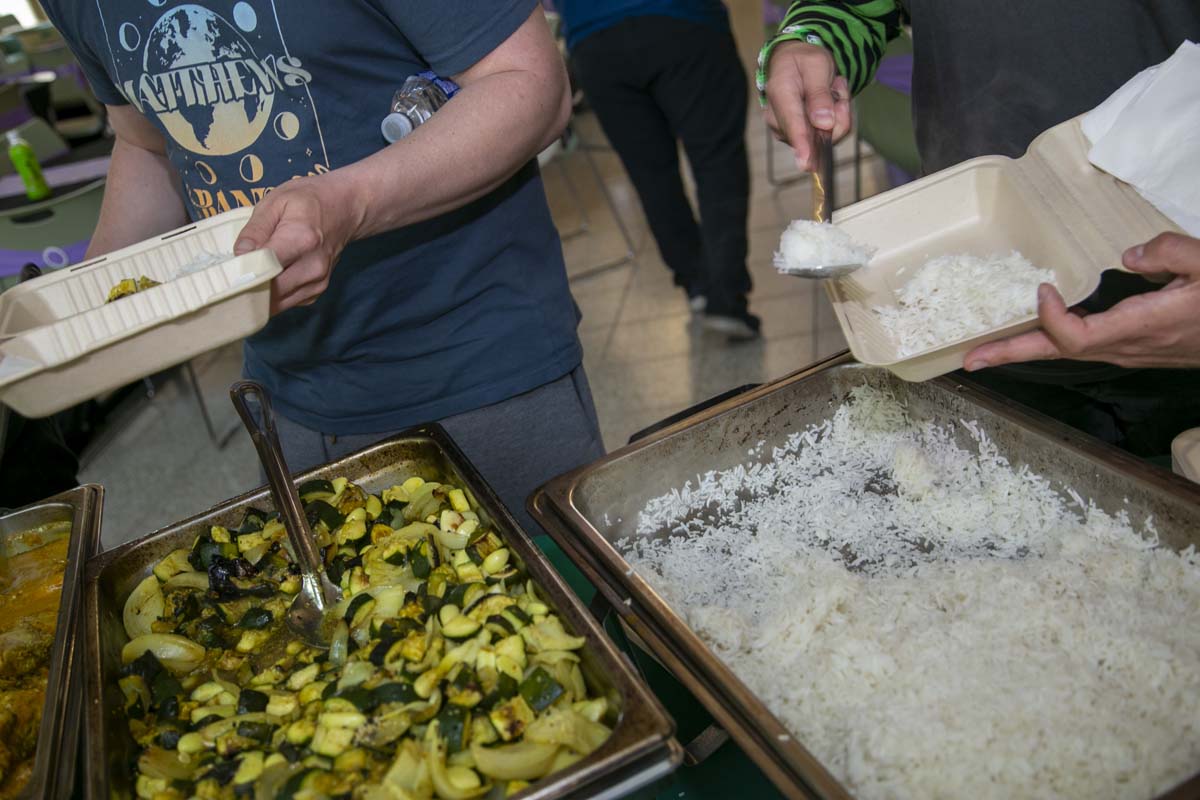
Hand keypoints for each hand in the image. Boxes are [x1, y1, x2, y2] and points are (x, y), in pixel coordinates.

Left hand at [234, 173, 365, 314]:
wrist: (346, 208)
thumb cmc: (308, 200)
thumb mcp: (276, 201)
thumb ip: (255, 229)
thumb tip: (238, 256)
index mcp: (301, 239)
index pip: (264, 268)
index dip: (240, 274)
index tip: (223, 272)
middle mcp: (313, 266)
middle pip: (270, 292)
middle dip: (246, 288)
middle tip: (226, 280)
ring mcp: (318, 282)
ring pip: (277, 303)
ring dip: (257, 296)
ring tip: (243, 280)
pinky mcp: (317, 291)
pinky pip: (286, 303)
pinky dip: (272, 297)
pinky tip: (265, 281)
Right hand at [763, 40, 851, 171]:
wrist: (793, 64)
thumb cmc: (803, 62)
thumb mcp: (816, 66)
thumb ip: (820, 94)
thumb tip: (824, 124)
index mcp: (781, 95)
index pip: (793, 124)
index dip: (802, 145)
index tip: (807, 164)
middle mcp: (779, 119)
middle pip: (814, 135)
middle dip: (838, 113)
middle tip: (837, 85)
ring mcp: (788, 132)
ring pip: (825, 137)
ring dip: (838, 113)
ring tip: (832, 88)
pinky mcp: (800, 138)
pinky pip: (829, 136)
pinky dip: (837, 119)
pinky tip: (830, 101)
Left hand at [964, 233, 1199, 370]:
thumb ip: (1171, 253)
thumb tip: (1128, 255)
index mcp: (1140, 327)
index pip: (1077, 337)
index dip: (1051, 318)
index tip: (1043, 289)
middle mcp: (1127, 347)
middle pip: (1057, 353)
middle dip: (1010, 354)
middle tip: (969, 359)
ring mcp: (1128, 352)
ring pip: (1066, 352)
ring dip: (1026, 348)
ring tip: (988, 348)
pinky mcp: (1133, 349)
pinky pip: (1082, 347)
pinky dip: (1053, 339)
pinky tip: (1038, 331)